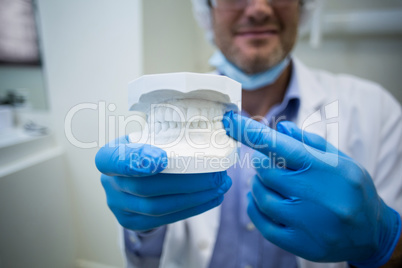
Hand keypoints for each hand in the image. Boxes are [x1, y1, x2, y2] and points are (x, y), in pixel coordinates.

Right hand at [95, 136, 231, 231]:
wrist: (131, 179)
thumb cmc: (145, 151)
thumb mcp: (145, 137)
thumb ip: (163, 134)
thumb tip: (209, 123)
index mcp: (109, 157)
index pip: (115, 160)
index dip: (137, 160)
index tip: (163, 158)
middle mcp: (110, 184)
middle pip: (145, 186)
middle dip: (185, 182)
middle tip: (216, 173)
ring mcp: (120, 206)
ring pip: (158, 207)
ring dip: (195, 198)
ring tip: (220, 185)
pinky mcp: (134, 222)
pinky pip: (165, 219)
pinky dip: (192, 208)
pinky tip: (212, 198)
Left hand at [223, 112, 400, 266]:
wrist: (372, 234)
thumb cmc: (353, 190)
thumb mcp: (341, 160)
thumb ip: (310, 143)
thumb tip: (280, 129)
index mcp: (325, 169)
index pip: (280, 145)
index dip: (250, 132)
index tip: (229, 121)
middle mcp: (315, 195)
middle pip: (266, 171)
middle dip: (262, 164)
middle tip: (269, 163)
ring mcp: (306, 222)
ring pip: (261, 196)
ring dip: (258, 185)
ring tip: (269, 182)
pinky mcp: (299, 243)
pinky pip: (262, 223)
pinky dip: (254, 207)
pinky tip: (257, 200)